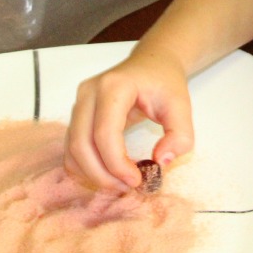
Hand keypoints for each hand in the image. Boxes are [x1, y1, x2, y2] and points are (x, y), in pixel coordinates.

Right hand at [64, 45, 194, 190]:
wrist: (149, 64)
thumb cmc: (163, 83)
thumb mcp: (181, 106)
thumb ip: (179, 136)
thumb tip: (159, 162)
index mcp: (113, 87)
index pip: (104, 132)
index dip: (117, 163)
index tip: (138, 181)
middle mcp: (88, 93)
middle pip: (81, 142)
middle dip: (101, 174)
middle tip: (127, 187)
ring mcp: (78, 102)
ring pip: (72, 147)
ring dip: (91, 173)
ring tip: (119, 183)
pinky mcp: (76, 113)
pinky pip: (71, 146)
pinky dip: (84, 166)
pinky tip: (107, 173)